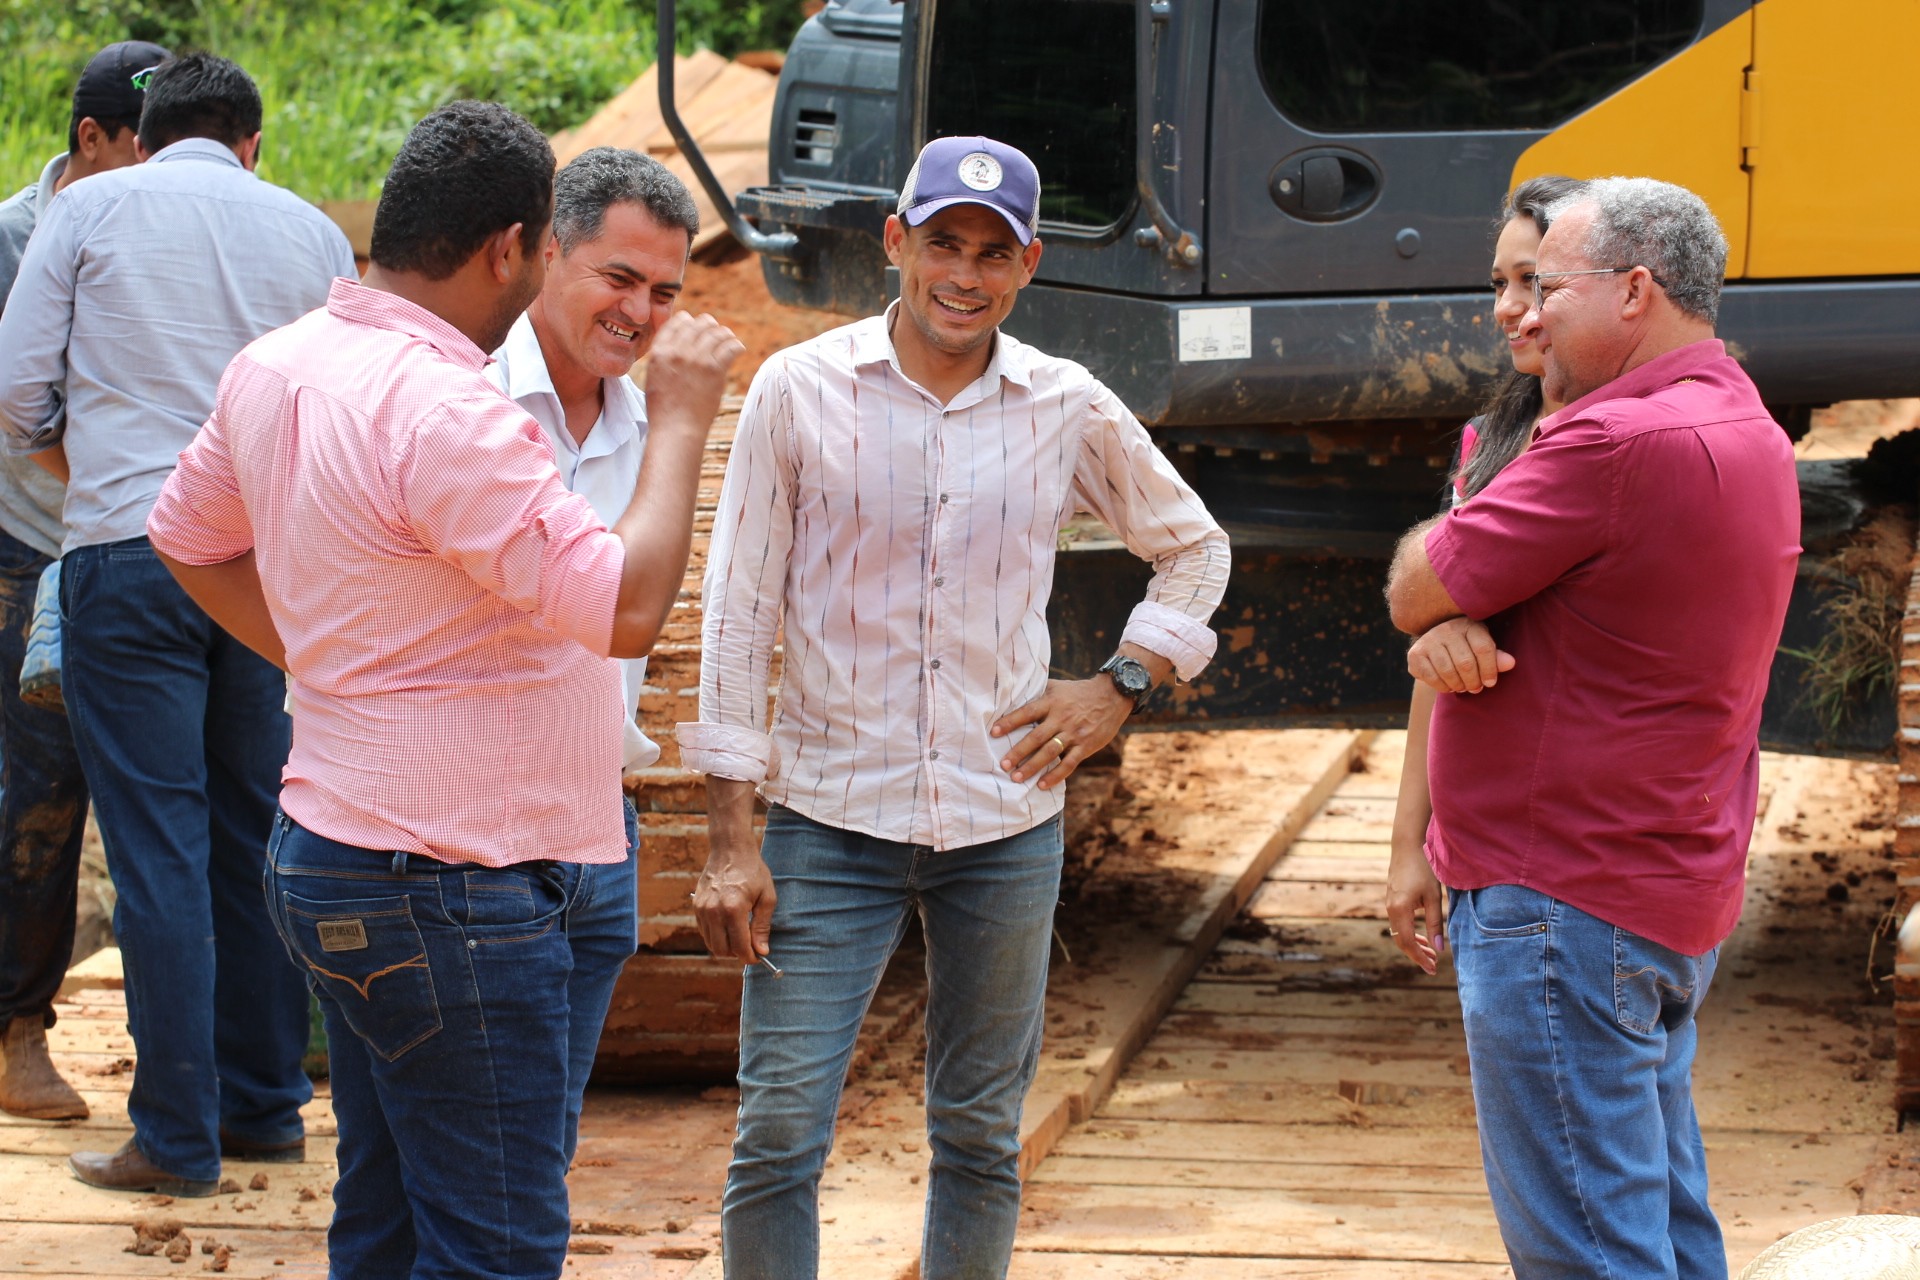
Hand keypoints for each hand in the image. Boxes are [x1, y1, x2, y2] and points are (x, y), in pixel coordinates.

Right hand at [644, 312, 744, 436]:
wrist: (676, 430)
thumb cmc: (664, 410)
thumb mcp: (654, 378)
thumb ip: (664, 359)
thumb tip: (675, 347)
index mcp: (659, 352)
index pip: (678, 321)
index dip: (690, 320)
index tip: (697, 325)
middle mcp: (677, 352)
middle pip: (699, 324)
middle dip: (710, 326)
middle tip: (717, 331)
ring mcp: (696, 360)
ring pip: (717, 332)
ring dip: (725, 334)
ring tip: (729, 339)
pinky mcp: (714, 371)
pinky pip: (730, 347)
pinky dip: (736, 346)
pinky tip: (738, 349)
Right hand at [692, 838, 776, 961]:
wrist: (730, 849)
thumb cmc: (752, 871)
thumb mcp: (766, 897)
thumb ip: (762, 926)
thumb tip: (761, 950)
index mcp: (734, 909)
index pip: (739, 946)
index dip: (750, 957)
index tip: (758, 957)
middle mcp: (714, 911)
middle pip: (722, 950)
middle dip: (737, 953)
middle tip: (750, 946)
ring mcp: (702, 909)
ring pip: (711, 943)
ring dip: (726, 946)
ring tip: (740, 935)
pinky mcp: (696, 906)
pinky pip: (705, 932)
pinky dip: (716, 935)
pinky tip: (729, 925)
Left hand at [990, 677, 1130, 789]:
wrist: (1112, 695)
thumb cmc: (1078, 691)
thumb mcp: (1057, 687)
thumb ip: (1038, 694)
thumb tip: (1012, 696)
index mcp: (1052, 702)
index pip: (1027, 712)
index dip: (1010, 722)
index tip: (994, 732)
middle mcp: (1062, 718)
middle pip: (1036, 737)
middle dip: (1018, 752)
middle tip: (1003, 765)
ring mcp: (1075, 733)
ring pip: (1050, 752)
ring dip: (1032, 766)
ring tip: (1017, 778)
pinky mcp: (1086, 746)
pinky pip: (1069, 763)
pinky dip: (1056, 775)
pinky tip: (1042, 785)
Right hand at [1384, 837, 1445, 973]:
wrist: (1407, 845)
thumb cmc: (1423, 868)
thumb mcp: (1434, 897)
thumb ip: (1435, 923)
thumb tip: (1439, 948)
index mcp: (1400, 910)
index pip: (1408, 942)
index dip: (1419, 958)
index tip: (1432, 968)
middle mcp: (1391, 909)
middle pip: (1401, 941)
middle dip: (1416, 955)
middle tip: (1433, 966)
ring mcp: (1389, 904)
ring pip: (1399, 932)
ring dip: (1414, 945)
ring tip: (1430, 953)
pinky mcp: (1392, 899)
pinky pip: (1398, 923)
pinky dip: (1410, 933)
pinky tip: (1422, 936)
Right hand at [1407, 616, 1513, 693]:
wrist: (1435, 644)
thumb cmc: (1466, 647)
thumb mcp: (1482, 648)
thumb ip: (1496, 657)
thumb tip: (1510, 663)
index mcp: (1468, 625)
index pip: (1483, 649)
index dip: (1490, 670)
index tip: (1490, 682)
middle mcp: (1447, 629)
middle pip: (1466, 663)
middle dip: (1473, 682)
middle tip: (1476, 688)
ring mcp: (1429, 640)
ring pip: (1448, 671)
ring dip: (1458, 685)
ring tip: (1463, 687)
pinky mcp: (1415, 654)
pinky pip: (1431, 677)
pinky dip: (1442, 687)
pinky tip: (1448, 686)